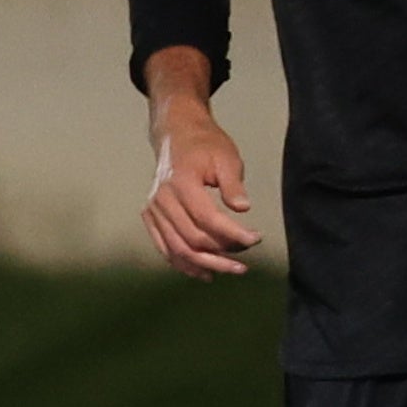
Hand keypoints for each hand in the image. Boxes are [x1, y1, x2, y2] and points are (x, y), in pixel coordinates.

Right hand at [144, 109, 261, 277]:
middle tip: (246, 261)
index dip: (233, 233)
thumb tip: (242, 209)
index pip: (207, 218)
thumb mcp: (226, 157)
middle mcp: (162, 200)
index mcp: (181, 183)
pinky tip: (204, 272)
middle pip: (191, 239)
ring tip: (231, 270)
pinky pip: (164, 248)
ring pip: (176, 249)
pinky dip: (183, 264)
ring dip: (204, 265)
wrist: (175, 135)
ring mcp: (153, 210)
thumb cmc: (205, 144)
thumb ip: (233, 184)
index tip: (256, 239)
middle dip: (221, 254)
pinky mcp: (150, 217)